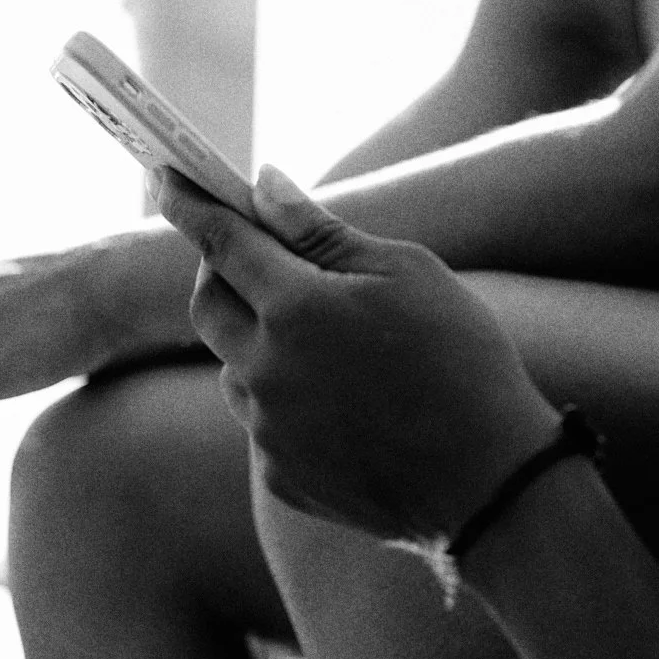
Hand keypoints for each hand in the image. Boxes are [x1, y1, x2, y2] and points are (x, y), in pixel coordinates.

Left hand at [153, 165, 559, 542]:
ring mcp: (268, 431)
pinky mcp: (281, 477)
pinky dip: (287, 401)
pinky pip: (263, 423)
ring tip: (334, 346)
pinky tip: (347, 406)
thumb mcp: (405, 272)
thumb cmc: (461, 358)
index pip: (221, 241)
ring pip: (235, 367)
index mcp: (297, 309)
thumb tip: (265, 186)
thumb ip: (322, 231)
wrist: (491, 481)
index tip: (168, 176)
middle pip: (208, 305)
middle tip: (260, 256)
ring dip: (259, 342)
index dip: (190, 205)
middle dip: (222, 270)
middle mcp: (266, 371)